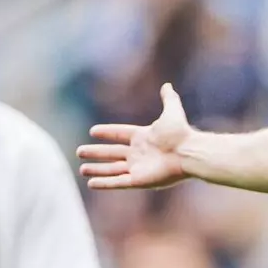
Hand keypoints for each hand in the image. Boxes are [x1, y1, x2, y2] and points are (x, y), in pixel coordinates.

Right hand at [77, 83, 192, 189]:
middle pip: (112, 153)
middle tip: (79, 152)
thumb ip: (168, 98)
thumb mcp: (172, 111)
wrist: (188, 152)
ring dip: (97, 170)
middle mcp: (139, 153)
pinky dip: (104, 183)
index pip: (120, 134)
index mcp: (143, 137)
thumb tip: (167, 85)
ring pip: (112, 169)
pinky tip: (91, 183)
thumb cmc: (180, 133)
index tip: (93, 131)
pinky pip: (117, 182)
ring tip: (82, 169)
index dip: (107, 132)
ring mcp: (138, 168)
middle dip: (96, 153)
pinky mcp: (139, 181)